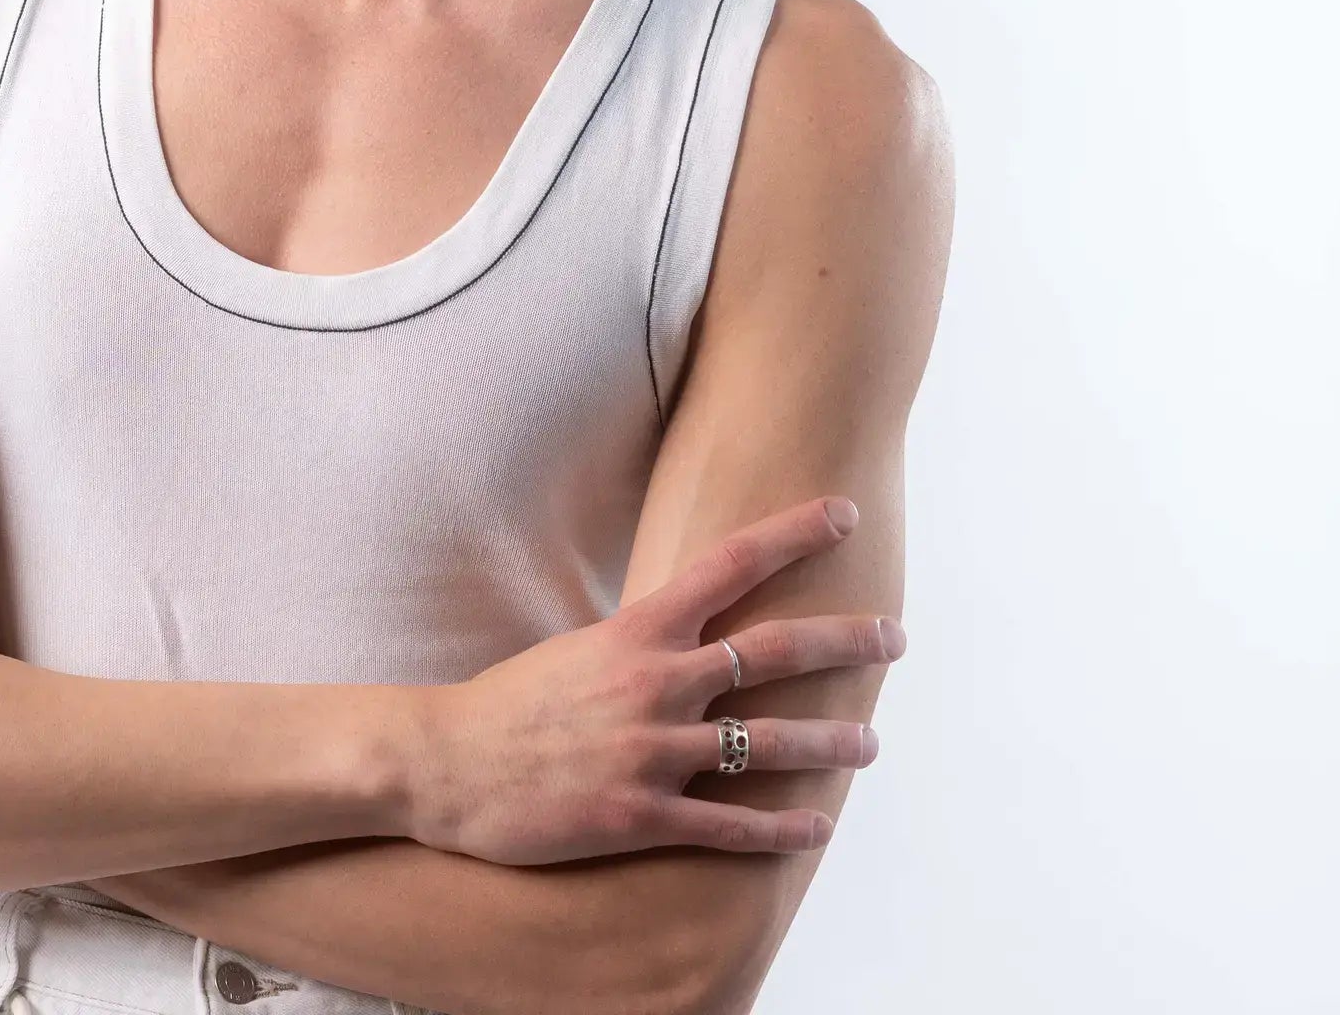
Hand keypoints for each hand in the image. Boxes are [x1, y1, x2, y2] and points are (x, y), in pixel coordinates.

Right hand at [410, 495, 900, 863]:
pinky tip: (815, 826)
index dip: (793, 534)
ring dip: (829, 743)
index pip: (729, 566)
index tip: (842, 513)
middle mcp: (655, 682)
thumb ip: (640, 642)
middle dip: (843, 639)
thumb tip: (688, 632)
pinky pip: (729, 826)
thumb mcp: (579, 650)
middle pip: (773, 651)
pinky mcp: (640, 816)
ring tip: (871, 742)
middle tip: (895, 635)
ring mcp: (652, 751)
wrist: (444, 765)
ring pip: (767, 743)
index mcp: (637, 632)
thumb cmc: (511, 704)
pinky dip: (780, 827)